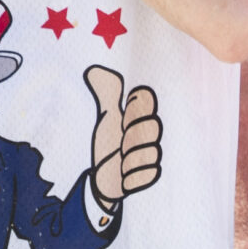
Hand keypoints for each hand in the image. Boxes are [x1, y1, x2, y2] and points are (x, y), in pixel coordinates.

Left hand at [84, 65, 160, 205]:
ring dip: (128, 160)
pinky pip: (147, 173)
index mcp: (141, 114)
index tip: (123, 117)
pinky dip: (130, 177)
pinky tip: (123, 175)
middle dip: (130, 137)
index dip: (133, 107)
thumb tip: (94, 69)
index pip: (146, 97)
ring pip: (149, 152)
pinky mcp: (152, 176)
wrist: (104, 178)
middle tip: (120, 143)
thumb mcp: (106, 118)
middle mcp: (151, 132)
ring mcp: (153, 154)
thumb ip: (107, 95)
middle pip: (152, 126)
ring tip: (119, 162)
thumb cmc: (108, 144)